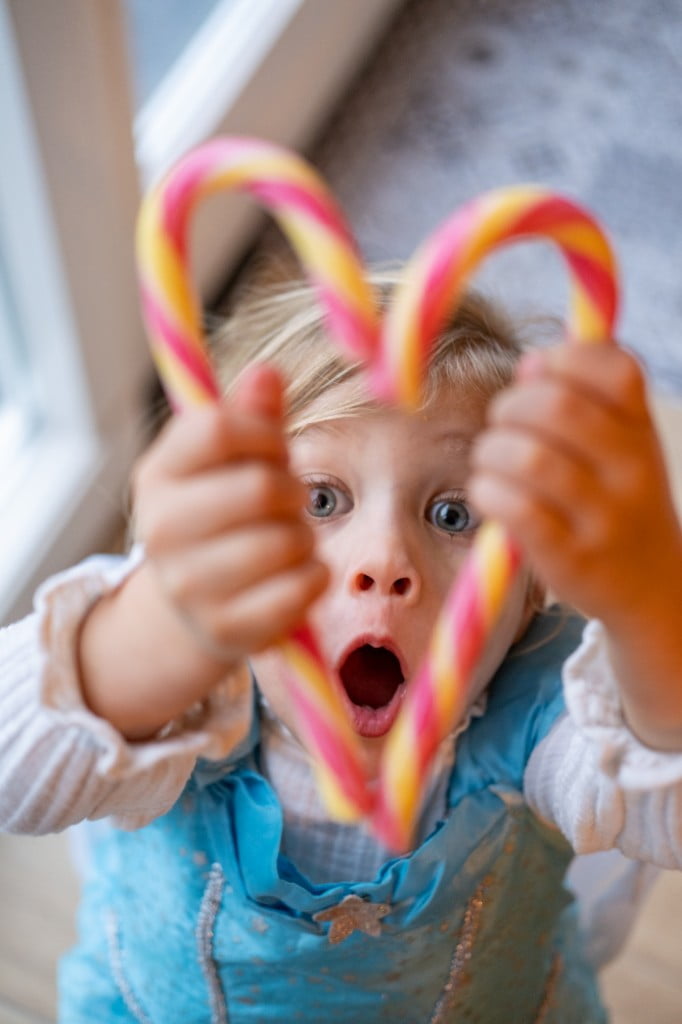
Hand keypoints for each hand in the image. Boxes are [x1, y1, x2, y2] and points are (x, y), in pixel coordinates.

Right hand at [134, 364, 328, 662]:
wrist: (192, 607)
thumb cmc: (221, 517)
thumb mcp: (225, 462)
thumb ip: (250, 416)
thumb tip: (268, 372)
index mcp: (157, 475)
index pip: (219, 428)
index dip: (265, 432)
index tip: (274, 448)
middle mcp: (161, 532)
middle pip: (261, 486)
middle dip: (290, 489)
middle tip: (284, 502)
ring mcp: (191, 587)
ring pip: (288, 540)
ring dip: (303, 536)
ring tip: (285, 541)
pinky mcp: (228, 629)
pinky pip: (304, 588)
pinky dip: (313, 577)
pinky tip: (294, 576)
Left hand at [469, 343, 681, 627]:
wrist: (652, 589)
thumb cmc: (615, 503)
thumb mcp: (618, 446)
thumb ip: (577, 399)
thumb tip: (531, 361)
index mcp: (642, 431)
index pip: (616, 369)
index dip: (562, 358)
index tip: (536, 375)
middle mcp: (632, 470)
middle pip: (557, 407)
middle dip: (508, 407)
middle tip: (500, 426)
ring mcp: (605, 517)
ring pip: (530, 459)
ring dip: (490, 452)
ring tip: (488, 462)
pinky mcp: (572, 559)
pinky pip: (517, 510)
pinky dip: (488, 492)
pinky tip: (488, 493)